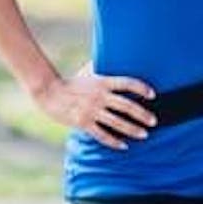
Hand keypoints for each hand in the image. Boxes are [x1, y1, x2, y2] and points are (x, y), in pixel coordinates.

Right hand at [33, 67, 155, 148]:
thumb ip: (103, 71)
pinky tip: (124, 145)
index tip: (153, 95)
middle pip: (127, 106)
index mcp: (102, 82)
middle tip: (154, 121)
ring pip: (117, 122)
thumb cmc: (72, 83)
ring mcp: (91, 110)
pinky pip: (102, 134)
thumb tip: (116, 58)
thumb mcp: (88, 73)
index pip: (127, 83)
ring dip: (133, 129)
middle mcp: (99, 96)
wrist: (48, 91)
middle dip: (143, 115)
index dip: (142, 88)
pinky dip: (114, 141)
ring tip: (144, 134)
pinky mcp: (82, 122)